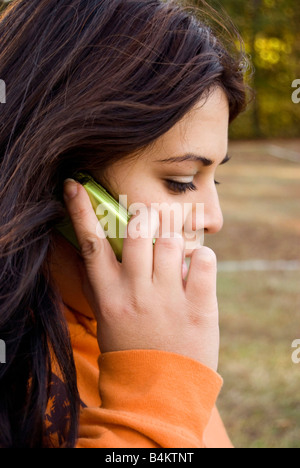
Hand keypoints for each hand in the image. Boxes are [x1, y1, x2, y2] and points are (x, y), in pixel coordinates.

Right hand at [63, 179, 219, 370]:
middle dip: (146, 218)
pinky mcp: (199, 306)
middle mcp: (135, 292)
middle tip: (152, 223)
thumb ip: (105, 284)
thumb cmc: (132, 351)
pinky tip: (197, 270)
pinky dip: (203, 258)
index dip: (80, 210)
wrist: (160, 394)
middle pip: (137, 230)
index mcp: (109, 295)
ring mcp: (168, 298)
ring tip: (176, 256)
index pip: (90, 243)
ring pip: (171, 240)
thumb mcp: (109, 318)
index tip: (74, 186)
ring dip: (175, 239)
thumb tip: (102, 250)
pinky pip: (204, 259)